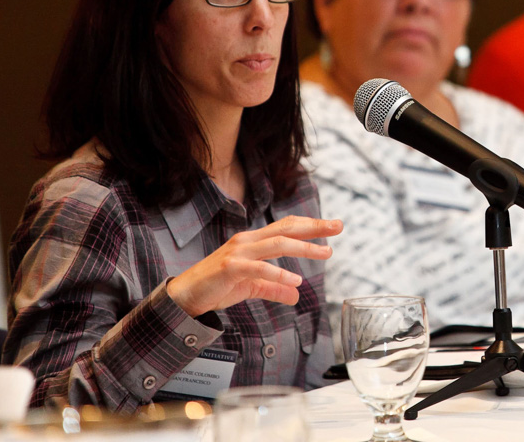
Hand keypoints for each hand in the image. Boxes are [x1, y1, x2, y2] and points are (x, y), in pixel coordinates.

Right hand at [167, 215, 342, 316]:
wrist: (184, 297)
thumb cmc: (217, 287)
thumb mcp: (251, 287)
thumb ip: (274, 289)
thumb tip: (296, 295)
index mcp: (254, 242)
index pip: (287, 227)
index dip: (311, 225)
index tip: (334, 226)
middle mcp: (248, 241)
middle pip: (286, 229)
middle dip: (314, 227)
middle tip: (339, 226)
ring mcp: (238, 253)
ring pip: (277, 244)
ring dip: (304, 248)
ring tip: (326, 253)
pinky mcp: (229, 268)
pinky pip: (258, 268)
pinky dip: (278, 274)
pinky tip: (294, 281)